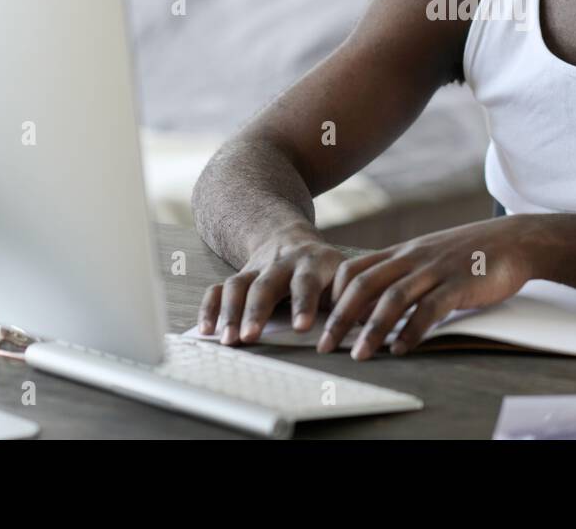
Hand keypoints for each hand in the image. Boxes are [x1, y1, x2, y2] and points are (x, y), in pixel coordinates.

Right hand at [198, 236, 357, 345]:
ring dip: (231, 313)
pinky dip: (211, 308)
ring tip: (228, 340)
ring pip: (240, 285)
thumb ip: (353, 299)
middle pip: (267, 284)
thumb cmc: (327, 270)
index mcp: (315, 263)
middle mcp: (283, 263)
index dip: (305, 303)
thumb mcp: (345, 276)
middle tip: (250, 338)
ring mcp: (258, 268)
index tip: (302, 328)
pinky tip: (206, 330)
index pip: (309, 281)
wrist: (289, 235)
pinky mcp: (239, 275)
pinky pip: (220, 288)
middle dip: (257, 311)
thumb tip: (368, 328)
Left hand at [319, 215, 540, 359]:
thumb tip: (377, 304)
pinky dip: (413, 331)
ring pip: (393, 298)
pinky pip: (430, 308)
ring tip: (360, 355)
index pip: (354, 269)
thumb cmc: (471, 253)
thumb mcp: (429, 255)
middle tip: (325, 346)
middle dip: (340, 318)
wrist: (514, 240)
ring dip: (373, 329)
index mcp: (403, 252)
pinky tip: (402, 350)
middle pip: (364, 285)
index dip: (334, 296)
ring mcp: (435, 269)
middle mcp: (413, 258)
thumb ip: (404, 273)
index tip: (326, 321)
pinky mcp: (459, 283)